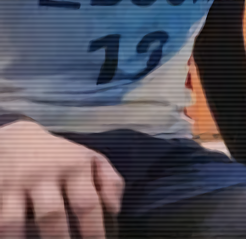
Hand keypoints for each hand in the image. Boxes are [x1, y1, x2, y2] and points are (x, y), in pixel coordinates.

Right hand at [0, 121, 123, 238]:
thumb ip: (110, 182)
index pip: (86, 204)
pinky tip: (8, 238)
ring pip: (12, 221)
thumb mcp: (90, 159)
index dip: (92, 230)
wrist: (16, 137)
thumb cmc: (61, 156)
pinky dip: (1, 233)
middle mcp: (43, 175)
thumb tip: (114, 210)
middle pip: (50, 214)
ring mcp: (14, 184)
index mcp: (74, 167)